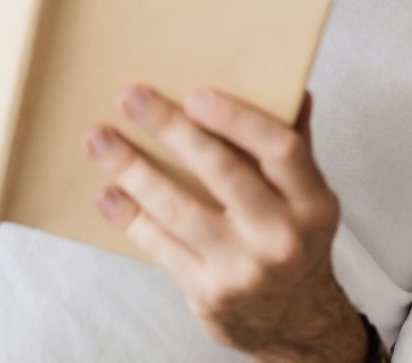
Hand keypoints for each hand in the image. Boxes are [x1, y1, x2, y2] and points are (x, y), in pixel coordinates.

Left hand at [83, 87, 365, 362]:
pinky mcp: (208, 291)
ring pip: (178, 208)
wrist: (295, 321)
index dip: (238, 119)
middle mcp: (281, 234)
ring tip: (99, 139)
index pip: (281, 148)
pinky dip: (129, 216)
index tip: (196, 95)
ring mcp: (242, 267)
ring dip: (133, 169)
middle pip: (222, 171)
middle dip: (171, 129)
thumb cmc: (297, 243)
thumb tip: (293, 91)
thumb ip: (297, 146)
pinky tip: (107, 192)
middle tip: (132, 97)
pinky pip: (159, 245)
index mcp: (312, 201)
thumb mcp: (310, 199)